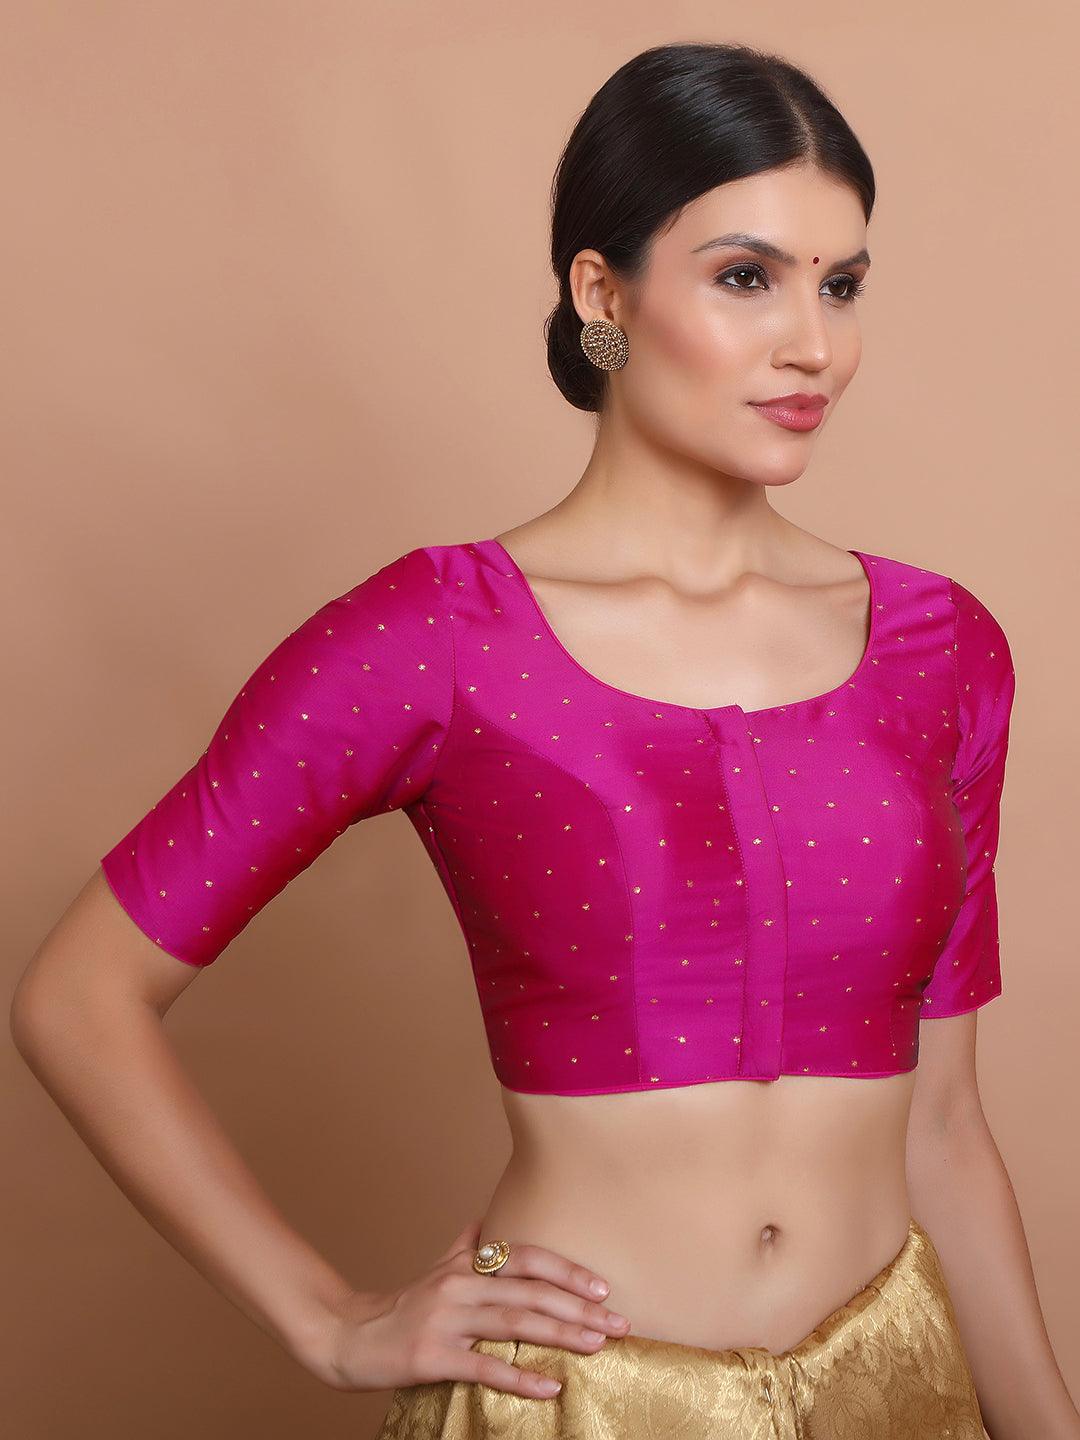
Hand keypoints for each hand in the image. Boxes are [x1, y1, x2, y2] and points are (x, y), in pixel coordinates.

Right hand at [316, 1219, 631, 1396]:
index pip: (526, 1258)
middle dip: (580, 1308)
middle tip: (619, 1324)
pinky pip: (484, 1365)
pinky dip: (521, 1375)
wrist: (348, 1337)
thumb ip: (464, 1245)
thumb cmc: (401, 1306)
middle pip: (531, 1290)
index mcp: (465, 1265)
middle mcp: (459, 1285)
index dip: (567, 1270)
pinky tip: (550, 1386)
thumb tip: (487, 1221)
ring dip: (563, 1335)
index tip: (603, 1289)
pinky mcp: (432, 1356)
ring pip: (515, 1322)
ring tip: (598, 1346)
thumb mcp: (435, 1269)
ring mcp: (445, 1320)